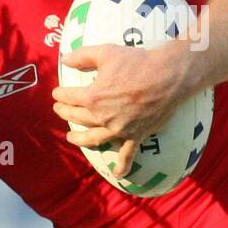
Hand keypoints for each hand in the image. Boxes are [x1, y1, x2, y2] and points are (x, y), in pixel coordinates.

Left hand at [51, 42, 196, 177]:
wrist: (170, 75)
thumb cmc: (138, 61)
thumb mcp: (106, 52)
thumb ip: (83, 56)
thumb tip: (65, 59)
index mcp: (93, 97)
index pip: (69, 97)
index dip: (60, 95)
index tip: (57, 93)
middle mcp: (103, 116)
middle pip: (77, 117)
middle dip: (65, 112)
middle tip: (60, 109)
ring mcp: (119, 129)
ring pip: (93, 138)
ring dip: (80, 138)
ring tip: (71, 137)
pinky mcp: (136, 135)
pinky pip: (128, 154)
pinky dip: (123, 165)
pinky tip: (118, 175)